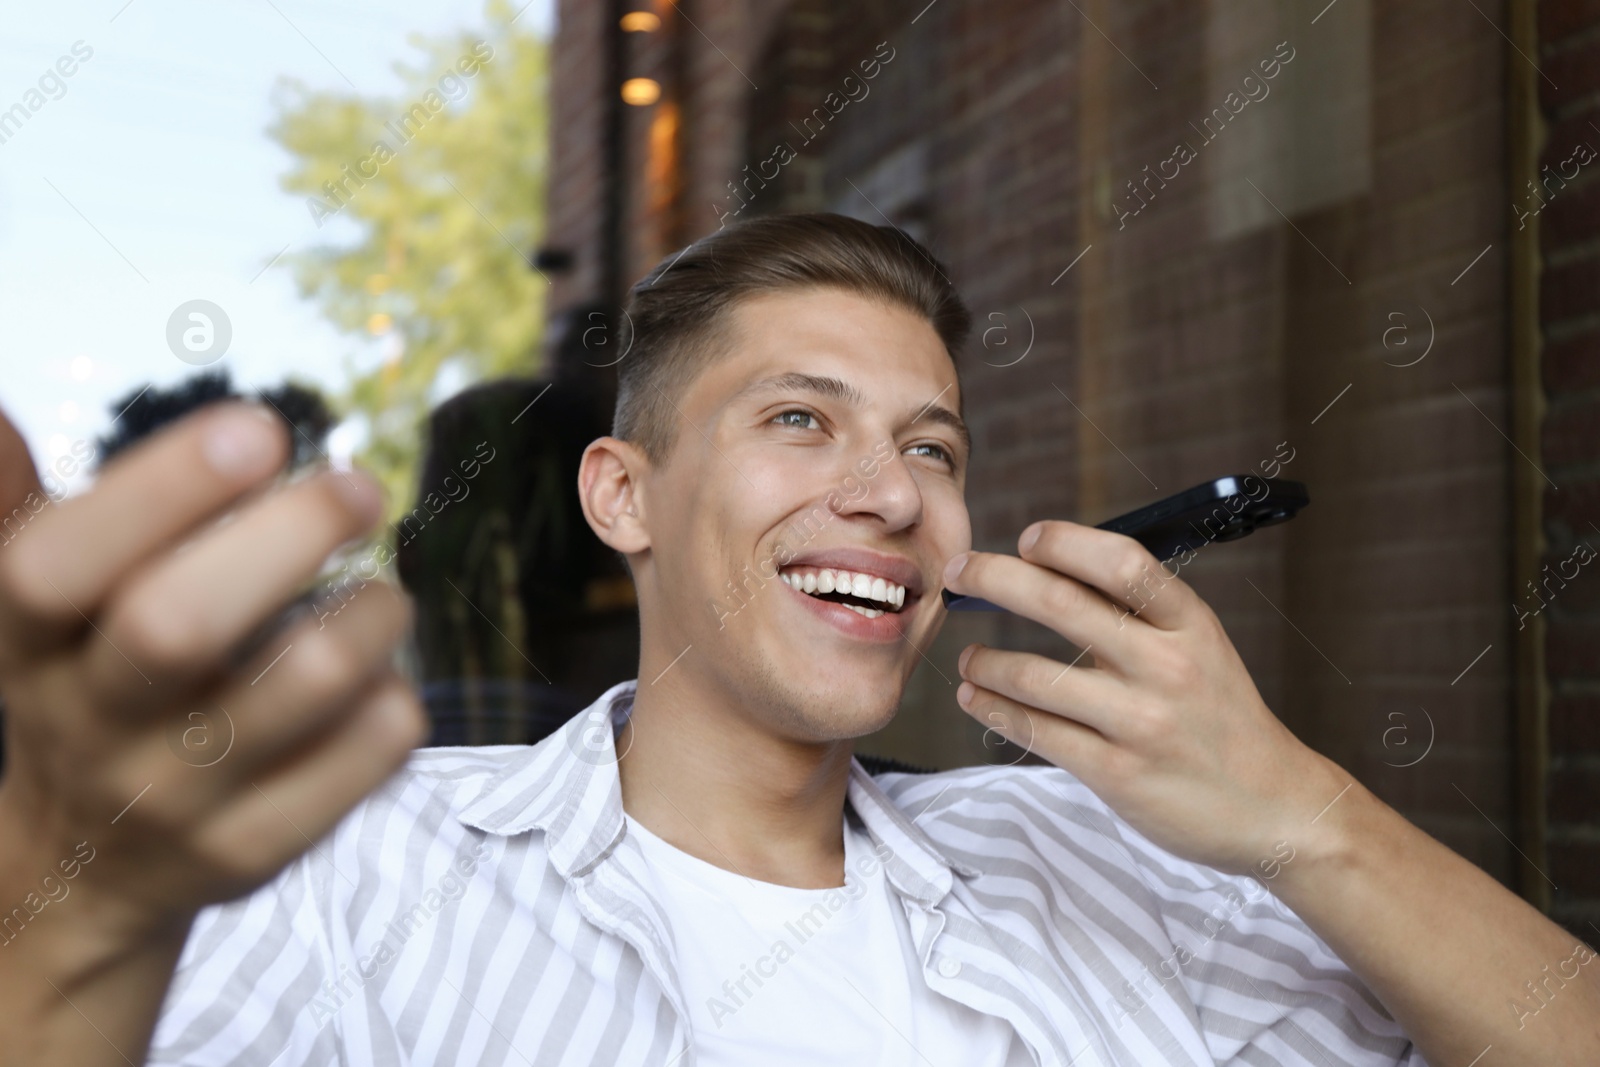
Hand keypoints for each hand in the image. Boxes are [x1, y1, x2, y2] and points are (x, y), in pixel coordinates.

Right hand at [0, 402, 426, 946]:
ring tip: (381, 594)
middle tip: (358, 486)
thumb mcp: (38, 613)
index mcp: (31, 645)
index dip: (161, 489)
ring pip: (306, 681)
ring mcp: (177, 797)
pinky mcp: (258, 847)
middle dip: (291, 533)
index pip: (54, 566)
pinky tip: (377, 681)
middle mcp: (91, 725)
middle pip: (178, 624)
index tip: (259, 429)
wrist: (86, 872)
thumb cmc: (87, 686)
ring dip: (372, 613)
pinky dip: (394, 696)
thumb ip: (14, 510)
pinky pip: (368, 753)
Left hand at [942, 520, 1346, 876]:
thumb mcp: (1201, 648)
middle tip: (960, 572)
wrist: (1275, 808)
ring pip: (1037, 676)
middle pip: (1063, 605)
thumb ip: (1138, 614)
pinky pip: (1038, 732)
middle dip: (997, 579)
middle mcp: (1167, 666)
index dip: (1067, 543)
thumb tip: (1053, 568)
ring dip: (987, 661)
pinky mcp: (1117, 773)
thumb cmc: (1222, 718)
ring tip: (968, 659)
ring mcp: (1141, 722)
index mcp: (1191, 624)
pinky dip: (995, 710)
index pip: (1122, 563)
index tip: (1028, 538)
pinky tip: (977, 699)